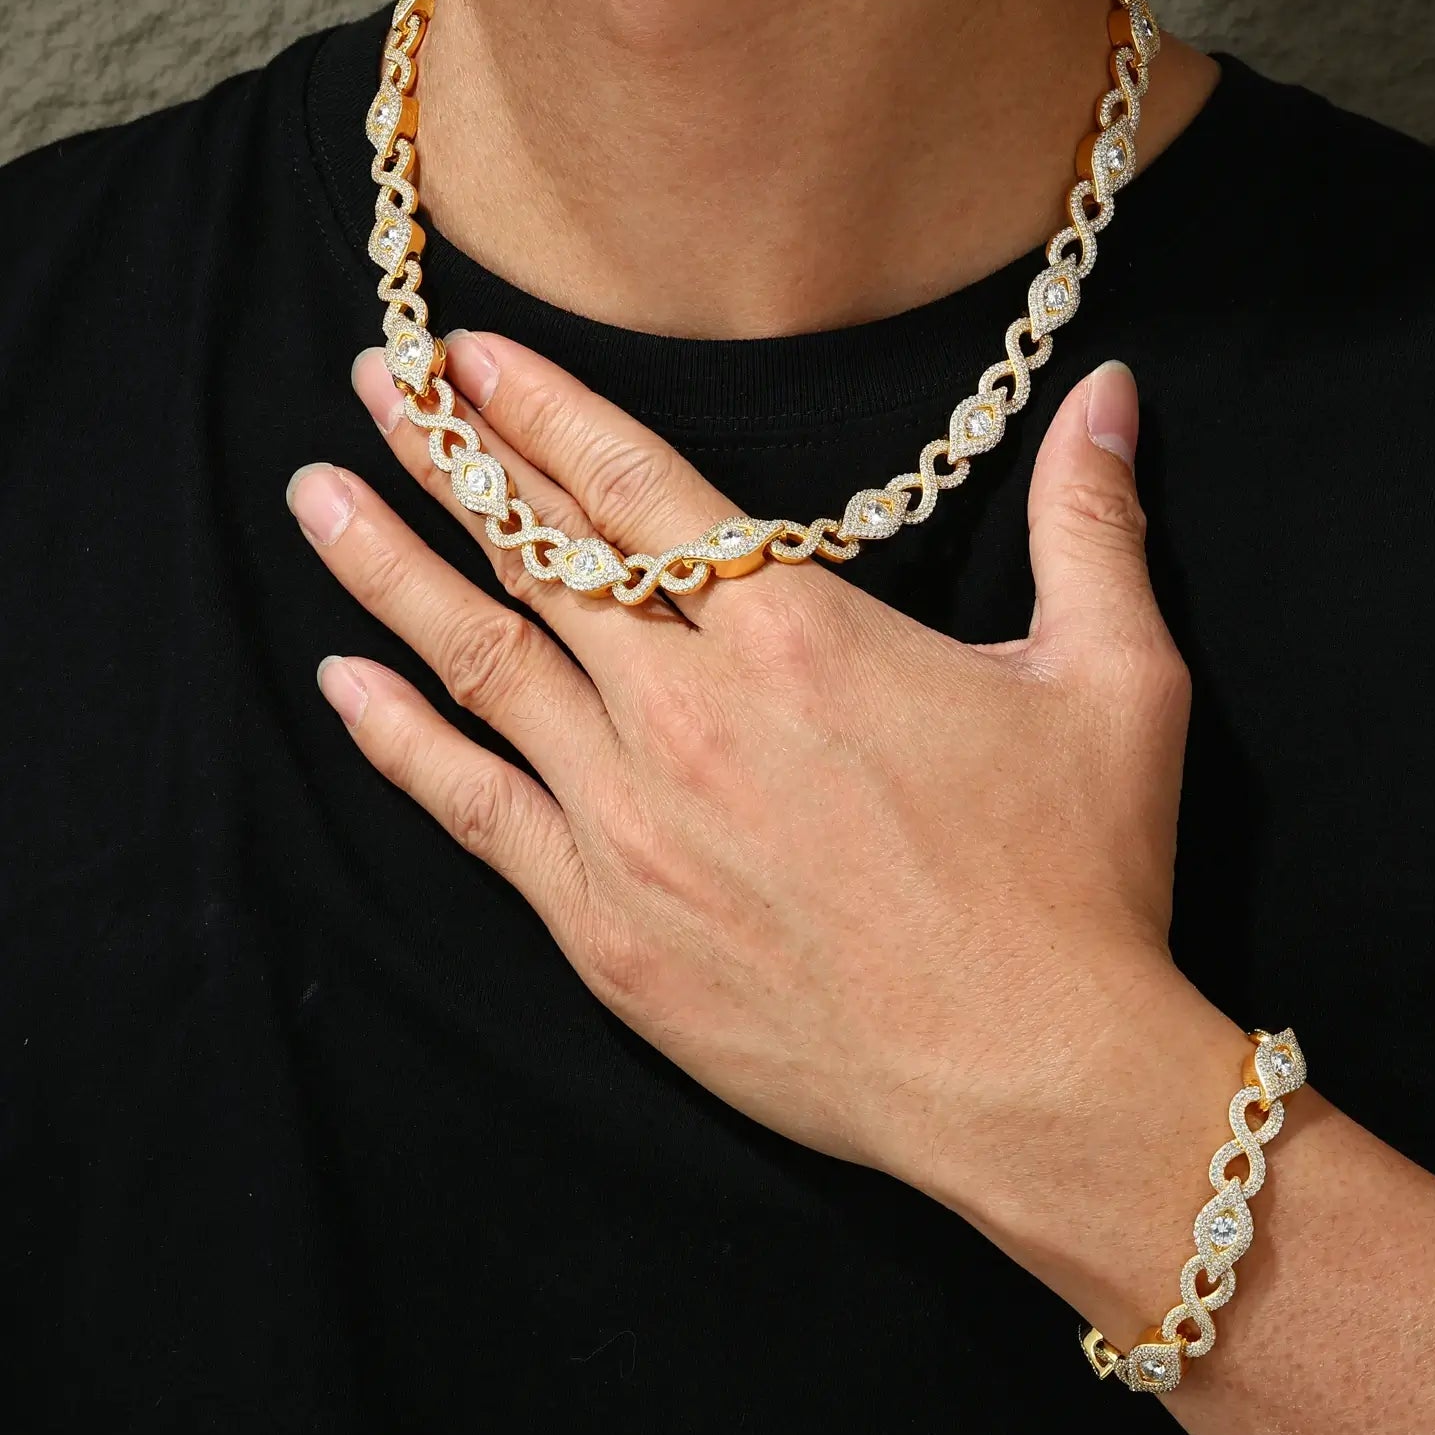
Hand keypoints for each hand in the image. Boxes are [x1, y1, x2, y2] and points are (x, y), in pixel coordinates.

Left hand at [288, 336, 1191, 1197]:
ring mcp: (635, 825)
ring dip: (394, 572)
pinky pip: (476, 813)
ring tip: (318, 496)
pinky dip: (402, 741)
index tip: (472, 357)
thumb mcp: (1115, 682)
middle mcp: (694, 715)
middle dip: (449, 458)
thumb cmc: (1077, 881)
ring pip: (484, 667)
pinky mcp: (609, 928)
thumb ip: (1090, 523)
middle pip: (540, 559)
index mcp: (802, 639)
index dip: (545, 410)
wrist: (1031, 1077)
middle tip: (377, 384)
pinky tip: (344, 685)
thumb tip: (1107, 392)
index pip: (638, 488)